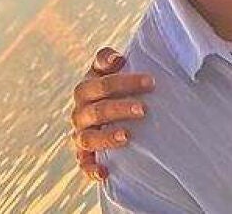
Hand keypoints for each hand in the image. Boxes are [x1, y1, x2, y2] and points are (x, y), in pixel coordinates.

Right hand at [69, 47, 154, 180]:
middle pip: (96, 111)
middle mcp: (80, 113)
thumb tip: (115, 59)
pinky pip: (84, 164)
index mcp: (86, 89)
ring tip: (128, 137)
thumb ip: (108, 59)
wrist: (115, 106)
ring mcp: (82, 135)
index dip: (125, 82)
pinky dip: (91, 169)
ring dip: (106, 138)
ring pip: (88, 138)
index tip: (151, 81)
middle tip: (143, 109)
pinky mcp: (86, 155)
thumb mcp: (114, 68)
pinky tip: (104, 173)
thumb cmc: (118, 84)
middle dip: (119, 109)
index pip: (101, 84)